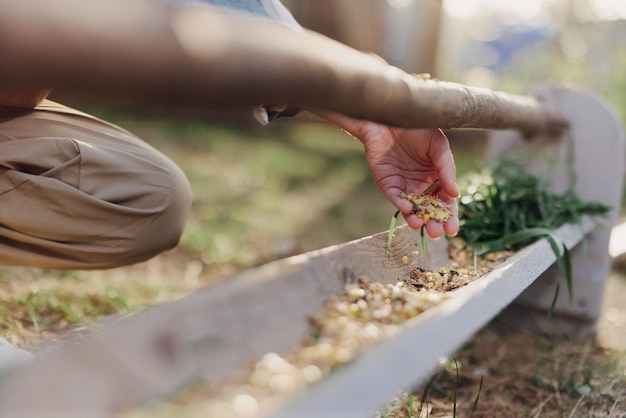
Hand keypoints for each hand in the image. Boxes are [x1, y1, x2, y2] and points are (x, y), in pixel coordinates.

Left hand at [317, 111, 459, 237]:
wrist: (393, 117)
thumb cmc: (419, 129)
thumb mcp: (439, 147)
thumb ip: (446, 169)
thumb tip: (456, 194)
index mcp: (437, 179)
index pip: (445, 202)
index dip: (449, 216)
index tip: (452, 230)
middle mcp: (421, 186)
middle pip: (429, 210)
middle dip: (433, 223)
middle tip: (437, 233)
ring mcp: (404, 186)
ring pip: (411, 208)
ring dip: (415, 219)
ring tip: (419, 226)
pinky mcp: (387, 183)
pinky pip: (395, 198)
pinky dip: (401, 205)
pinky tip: (407, 210)